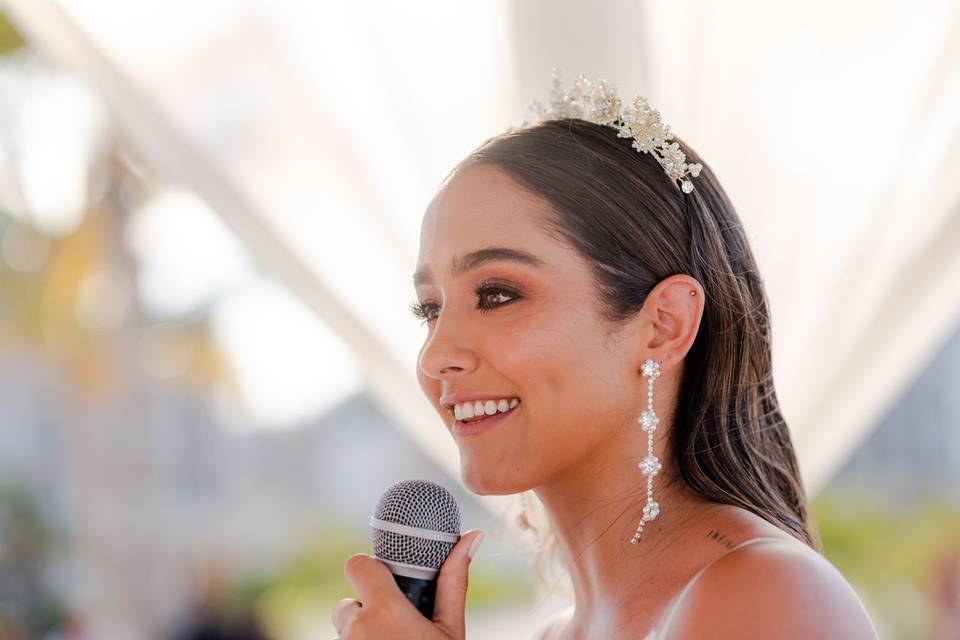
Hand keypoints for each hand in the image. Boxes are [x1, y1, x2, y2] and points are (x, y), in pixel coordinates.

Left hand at [331, 529, 484, 639]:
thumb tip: (472, 536)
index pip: (356, 564)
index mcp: (385, 610)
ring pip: (346, 629)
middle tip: (399, 625)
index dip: (371, 569)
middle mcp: (357, 629)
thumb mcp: (451, 628)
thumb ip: (455, 580)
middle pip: (349, 602)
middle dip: (369, 609)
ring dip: (364, 632)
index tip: (390, 581)